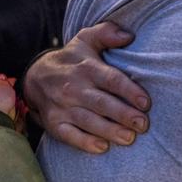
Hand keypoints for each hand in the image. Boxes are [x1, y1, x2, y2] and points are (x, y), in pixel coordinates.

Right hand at [23, 22, 150, 152]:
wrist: (35, 76)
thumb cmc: (72, 59)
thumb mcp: (86, 40)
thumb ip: (107, 33)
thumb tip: (129, 36)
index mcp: (86, 68)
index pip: (111, 79)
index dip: (129, 91)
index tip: (146, 103)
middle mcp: (74, 88)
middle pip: (101, 103)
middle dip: (123, 114)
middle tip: (143, 124)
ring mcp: (62, 107)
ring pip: (88, 121)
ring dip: (109, 131)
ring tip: (129, 138)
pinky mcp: (54, 123)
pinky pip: (69, 135)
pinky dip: (84, 142)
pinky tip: (102, 148)